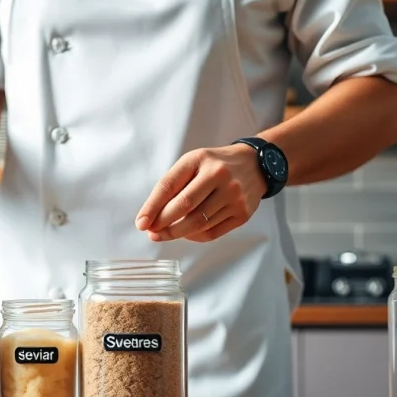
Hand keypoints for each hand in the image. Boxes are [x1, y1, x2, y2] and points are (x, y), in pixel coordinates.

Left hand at [136, 144, 266, 242]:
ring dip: (177, 233)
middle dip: (163, 224)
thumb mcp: (192, 163)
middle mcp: (219, 176)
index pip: (170, 185)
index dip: (152, 207)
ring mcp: (233, 196)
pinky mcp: (242, 214)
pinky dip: (194, 237)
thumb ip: (172, 185)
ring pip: (198, 224)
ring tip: (164, 234)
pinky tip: (186, 233)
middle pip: (184, 207)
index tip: (141, 223)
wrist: (255, 165)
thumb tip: (151, 216)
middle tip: (152, 232)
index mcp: (200, 160)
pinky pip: (212, 233)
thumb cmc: (216, 165)